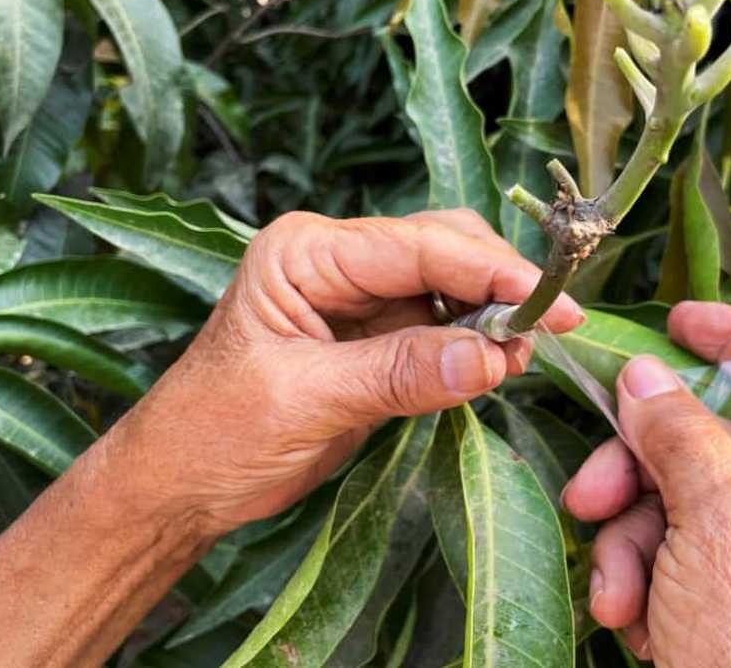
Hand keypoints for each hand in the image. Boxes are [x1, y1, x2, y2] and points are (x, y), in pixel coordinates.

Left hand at [111, 209, 582, 534]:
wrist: (180, 484)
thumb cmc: (213, 432)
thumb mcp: (306, 399)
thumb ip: (398, 373)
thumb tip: (491, 357)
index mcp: (306, 252)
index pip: (417, 246)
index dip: (490, 270)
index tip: (550, 301)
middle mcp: (338, 262)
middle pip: (443, 248)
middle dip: (499, 283)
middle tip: (550, 328)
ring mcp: (361, 300)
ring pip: (451, 285)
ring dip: (493, 314)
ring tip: (525, 354)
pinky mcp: (377, 340)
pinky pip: (442, 328)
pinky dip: (475, 344)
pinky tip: (497, 366)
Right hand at [562, 302, 730, 666]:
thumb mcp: (720, 521)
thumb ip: (680, 436)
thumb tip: (644, 375)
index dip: (730, 337)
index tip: (671, 320)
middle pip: (706, 439)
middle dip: (638, 469)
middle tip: (591, 493)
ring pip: (672, 496)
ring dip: (628, 539)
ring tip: (617, 592)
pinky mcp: (726, 587)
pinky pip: (667, 548)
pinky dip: (639, 576)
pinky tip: (634, 620)